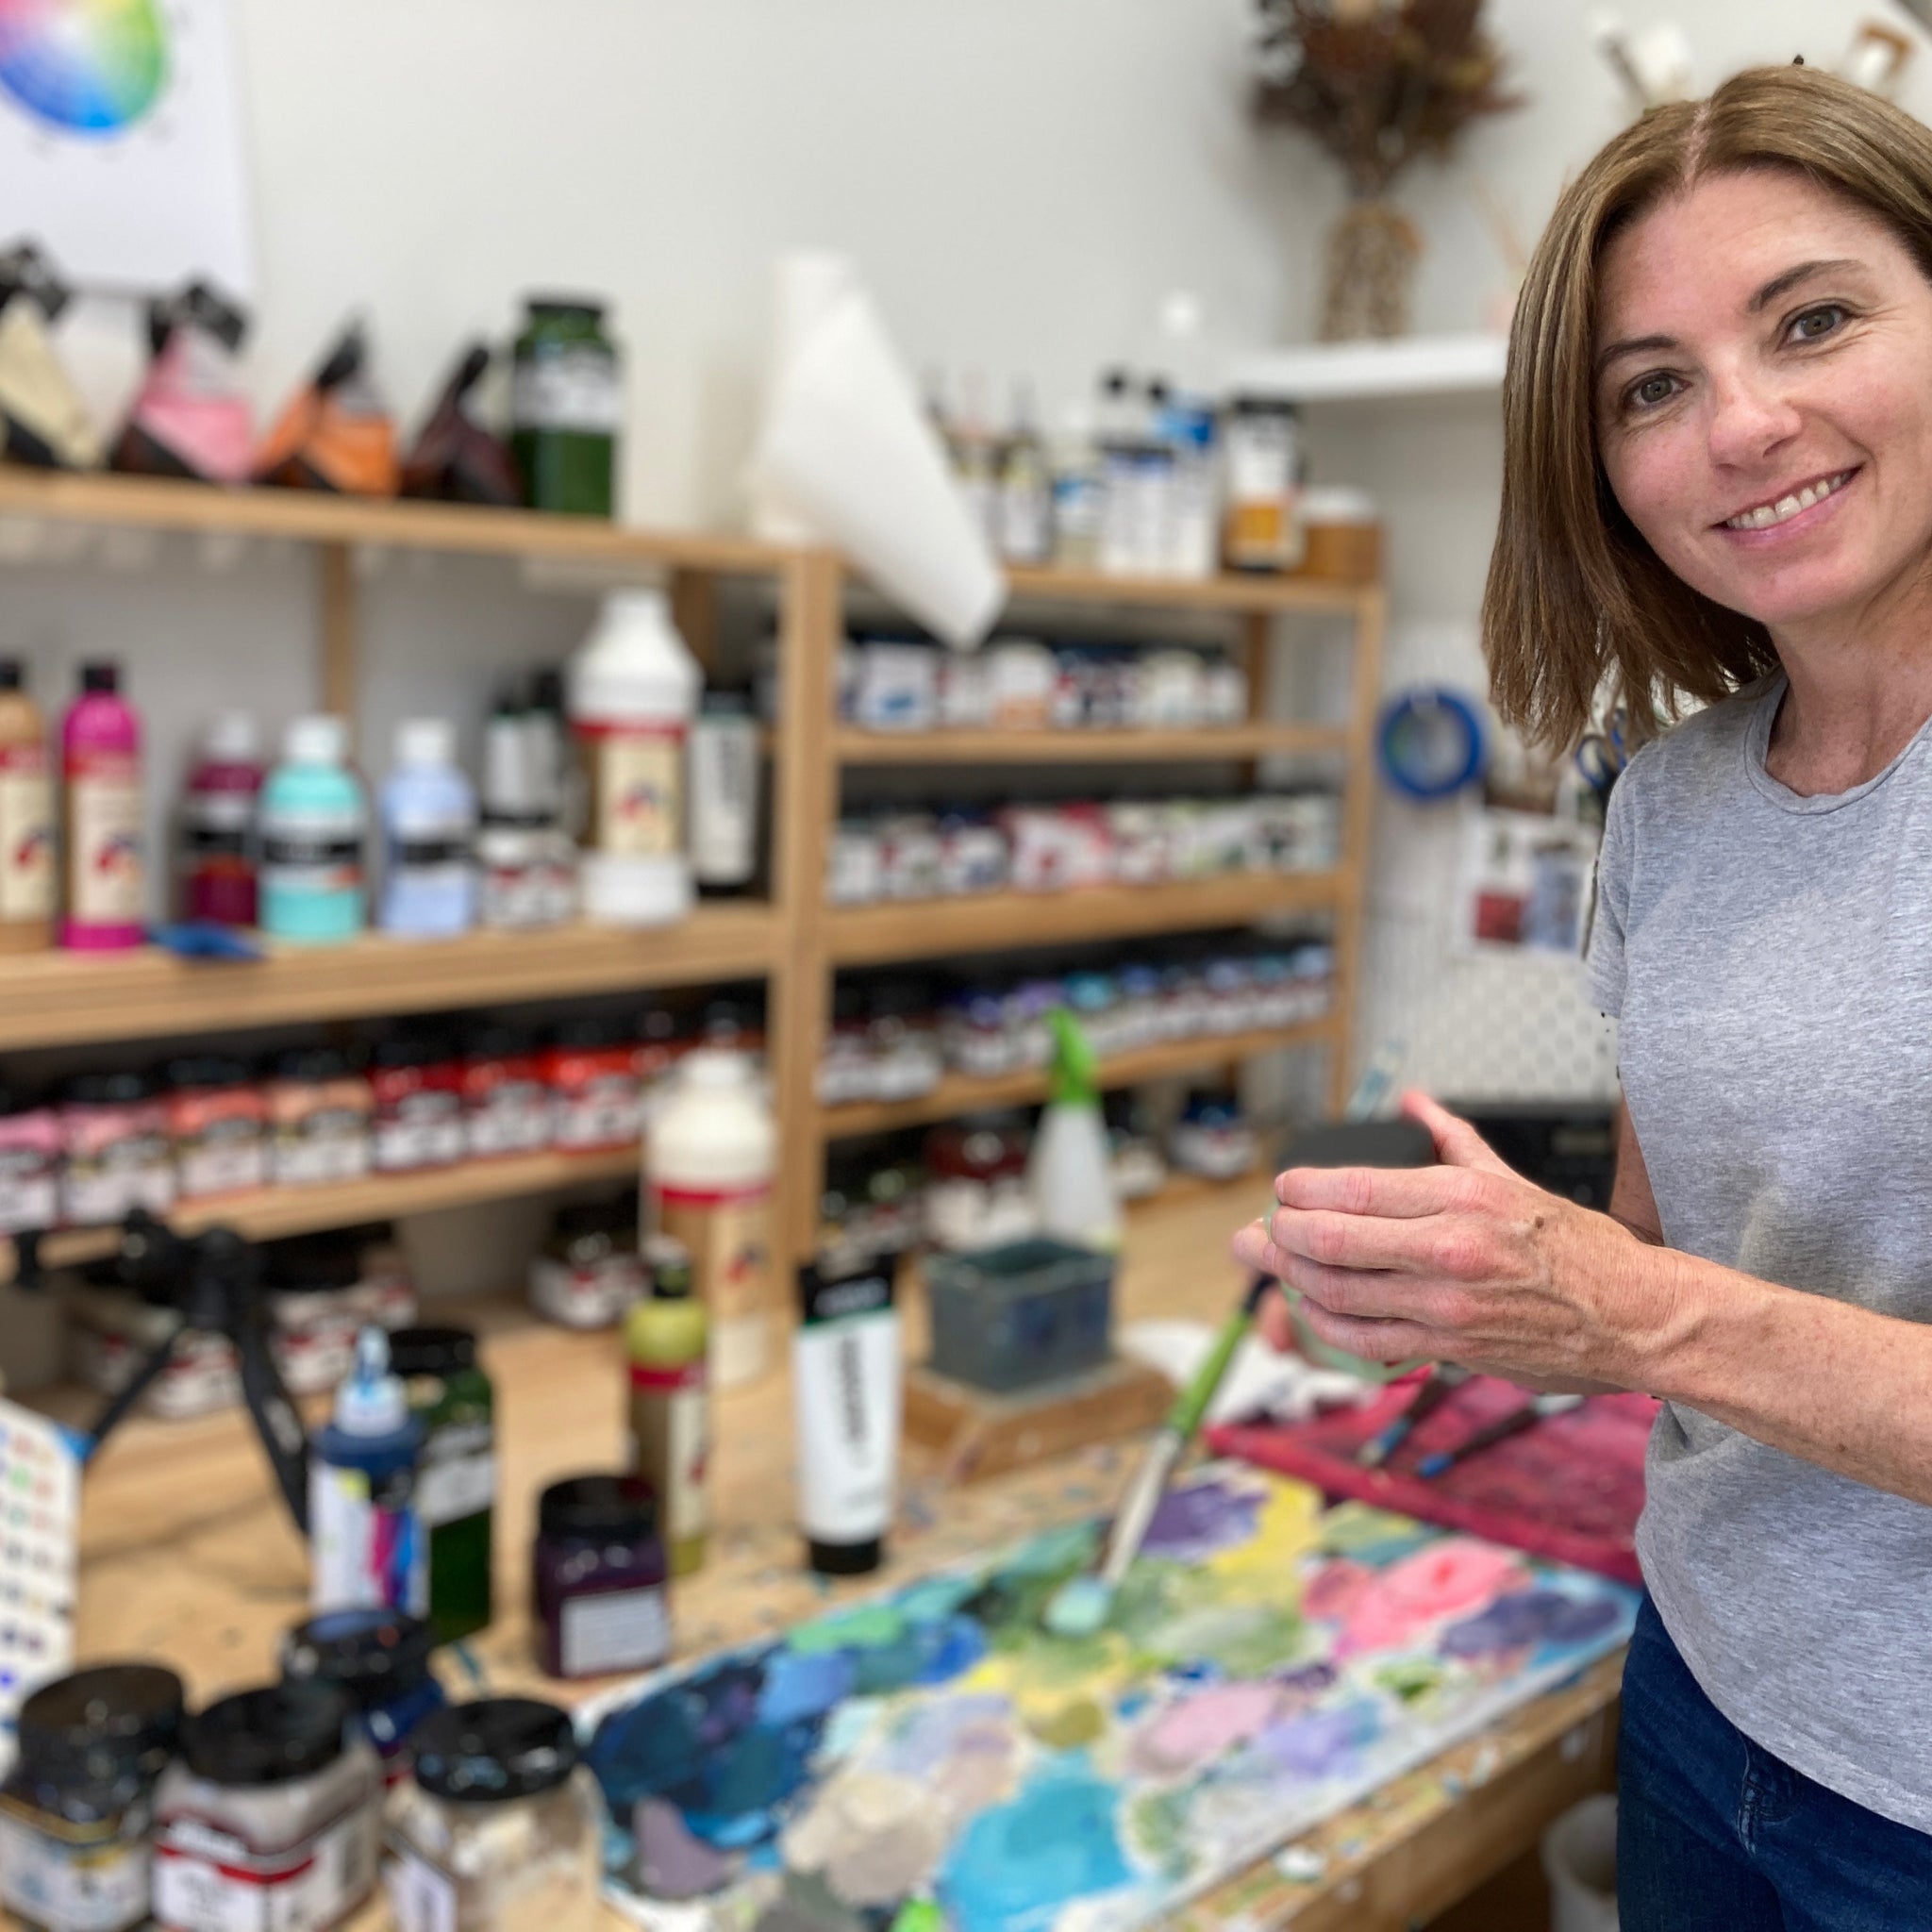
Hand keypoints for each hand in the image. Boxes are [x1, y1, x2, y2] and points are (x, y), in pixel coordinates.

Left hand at [1231, 1091, 1676, 1389]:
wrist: (1635, 1317)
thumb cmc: (1576, 1246)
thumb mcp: (1511, 1179)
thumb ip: (1452, 1137)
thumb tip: (1411, 1100)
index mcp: (1460, 1195)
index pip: (1351, 1188)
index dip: (1299, 1190)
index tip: (1281, 1189)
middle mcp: (1447, 1247)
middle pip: (1329, 1239)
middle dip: (1279, 1234)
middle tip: (1261, 1230)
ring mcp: (1445, 1304)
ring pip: (1337, 1291)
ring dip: (1291, 1278)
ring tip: (1271, 1265)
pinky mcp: (1449, 1347)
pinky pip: (1364, 1339)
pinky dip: (1326, 1323)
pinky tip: (1311, 1307)